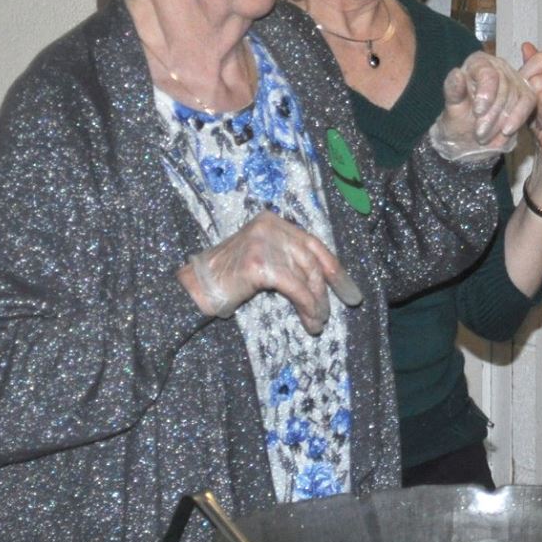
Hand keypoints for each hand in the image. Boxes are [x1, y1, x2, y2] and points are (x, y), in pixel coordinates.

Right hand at [183, 211, 349, 335]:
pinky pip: (295, 288)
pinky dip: (307, 305)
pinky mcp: (259, 264)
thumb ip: (288, 258)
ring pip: (305, 275)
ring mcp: (263, 244)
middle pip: (311, 258)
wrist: (194, 289)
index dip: (333, 266)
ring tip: (318, 321)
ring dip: (317, 302)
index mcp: (272, 221)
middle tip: (341, 307)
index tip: (348, 287)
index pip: (312, 242)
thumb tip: (324, 278)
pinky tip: (310, 320)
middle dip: (328, 286)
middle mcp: (269, 226)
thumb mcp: (263, 257)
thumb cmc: (229, 278)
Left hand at [428, 50, 536, 163]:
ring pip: (516, 97)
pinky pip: (528, 102)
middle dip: (492, 113)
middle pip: (504, 87)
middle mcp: (498, 65)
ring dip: (501, 120)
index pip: (488, 73)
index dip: (485, 93)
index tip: (478, 113)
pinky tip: (506, 132)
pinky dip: (518, 118)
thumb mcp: (452, 108)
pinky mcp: (526, 93)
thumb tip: (457, 73)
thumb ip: (453, 90)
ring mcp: (514, 79)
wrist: (469, 139)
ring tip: (485, 137)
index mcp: (477, 62)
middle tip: (479, 133)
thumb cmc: (459, 120)